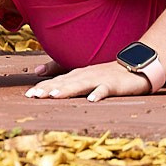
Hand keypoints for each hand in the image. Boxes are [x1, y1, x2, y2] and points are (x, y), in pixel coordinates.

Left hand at [24, 60, 155, 101]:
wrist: (137, 66)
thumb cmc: (109, 74)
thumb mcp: (86, 74)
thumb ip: (64, 75)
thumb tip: (39, 71)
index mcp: (79, 74)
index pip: (58, 80)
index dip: (43, 87)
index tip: (28, 95)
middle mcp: (87, 74)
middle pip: (66, 82)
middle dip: (49, 88)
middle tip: (33, 96)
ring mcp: (101, 78)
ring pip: (82, 84)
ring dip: (68, 89)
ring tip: (54, 96)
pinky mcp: (115, 84)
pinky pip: (106, 88)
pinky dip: (99, 93)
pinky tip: (92, 99)